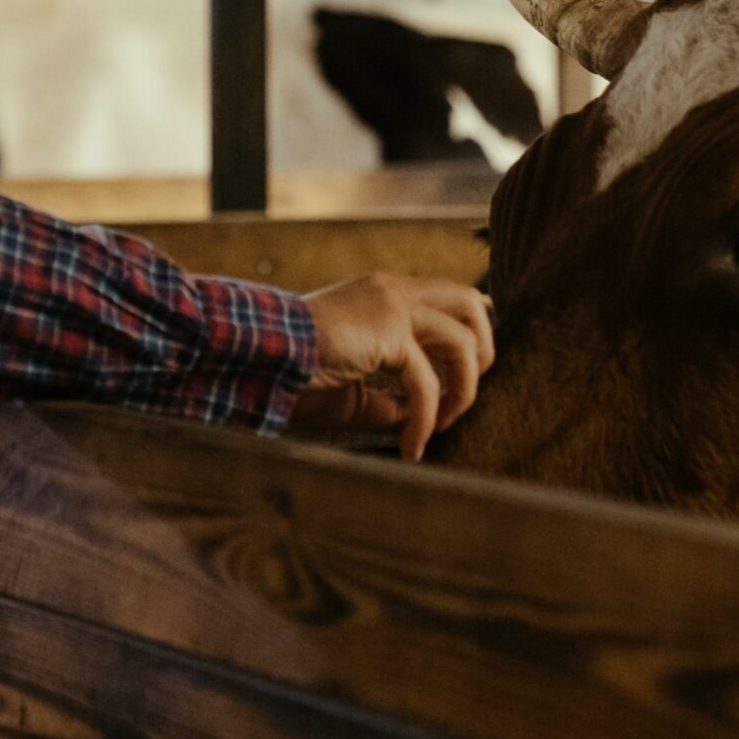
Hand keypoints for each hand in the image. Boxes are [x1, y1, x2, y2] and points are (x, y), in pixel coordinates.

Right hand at [290, 274, 494, 460]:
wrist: (256, 360)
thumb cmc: (292, 376)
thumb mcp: (353, 392)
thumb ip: (390, 402)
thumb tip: (423, 423)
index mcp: (382, 295)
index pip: (447, 301)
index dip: (462, 343)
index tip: (452, 389)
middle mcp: (392, 290)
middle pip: (471, 301)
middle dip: (482, 350)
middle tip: (463, 396)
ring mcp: (391, 305)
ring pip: (462, 338)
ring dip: (462, 390)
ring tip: (440, 427)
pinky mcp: (387, 332)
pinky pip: (426, 381)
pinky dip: (426, 419)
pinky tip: (411, 447)